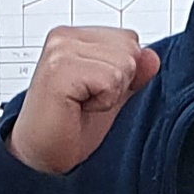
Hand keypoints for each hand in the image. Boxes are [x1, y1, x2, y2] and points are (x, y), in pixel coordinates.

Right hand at [7, 25, 161, 175]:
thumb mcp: (112, 96)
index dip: (123, 73)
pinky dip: (102, 102)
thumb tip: (152, 57)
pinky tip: (77, 108)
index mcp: (76, 37)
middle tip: (87, 101)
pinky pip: (110, 80)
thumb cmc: (68, 127)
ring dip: (110, 94)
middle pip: (130, 48)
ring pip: (124, 64)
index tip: (93, 91)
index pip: (129, 39)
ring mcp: (60, 50)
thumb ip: (132, 73)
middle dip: (118, 82)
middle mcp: (65, 38)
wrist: (42, 156)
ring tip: (81, 105)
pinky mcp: (59, 69)